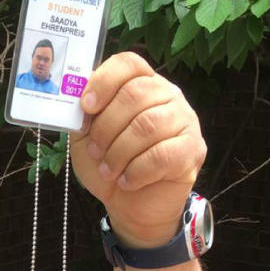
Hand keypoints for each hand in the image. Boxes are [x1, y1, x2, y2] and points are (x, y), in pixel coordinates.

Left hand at [69, 52, 205, 249]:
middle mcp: (167, 95)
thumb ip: (82, 115)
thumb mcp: (86, 138)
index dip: (104, 81)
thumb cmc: (110, 166)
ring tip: (108, 171)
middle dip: (107, 127)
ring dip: (119, 152)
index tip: (86, 107)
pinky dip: (136, 171)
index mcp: (142, 85)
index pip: (129, 64)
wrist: (131, 206)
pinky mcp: (192, 149)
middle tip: (95, 152)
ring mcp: (184, 120)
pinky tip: (126, 181)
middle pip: (136, 93)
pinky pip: (162, 154)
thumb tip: (77, 98)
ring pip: (148, 124)